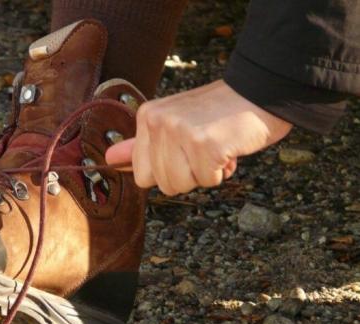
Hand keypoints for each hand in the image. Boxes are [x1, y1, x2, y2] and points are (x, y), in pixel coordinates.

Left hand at [105, 80, 292, 194]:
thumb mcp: (174, 123)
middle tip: (204, 146)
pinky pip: (208, 180)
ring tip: (215, 146)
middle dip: (188, 174)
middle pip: (162, 184)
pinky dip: (223, 171)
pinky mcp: (204, 143)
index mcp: (147, 117)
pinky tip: (228, 147)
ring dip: (205, 173)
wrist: (261, 92)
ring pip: (182, 185)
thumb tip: (109, 160)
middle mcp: (158, 122)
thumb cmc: (219, 113)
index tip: (185, 149)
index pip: (142, 175)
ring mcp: (179, 132)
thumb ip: (141, 145)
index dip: (169, 171)